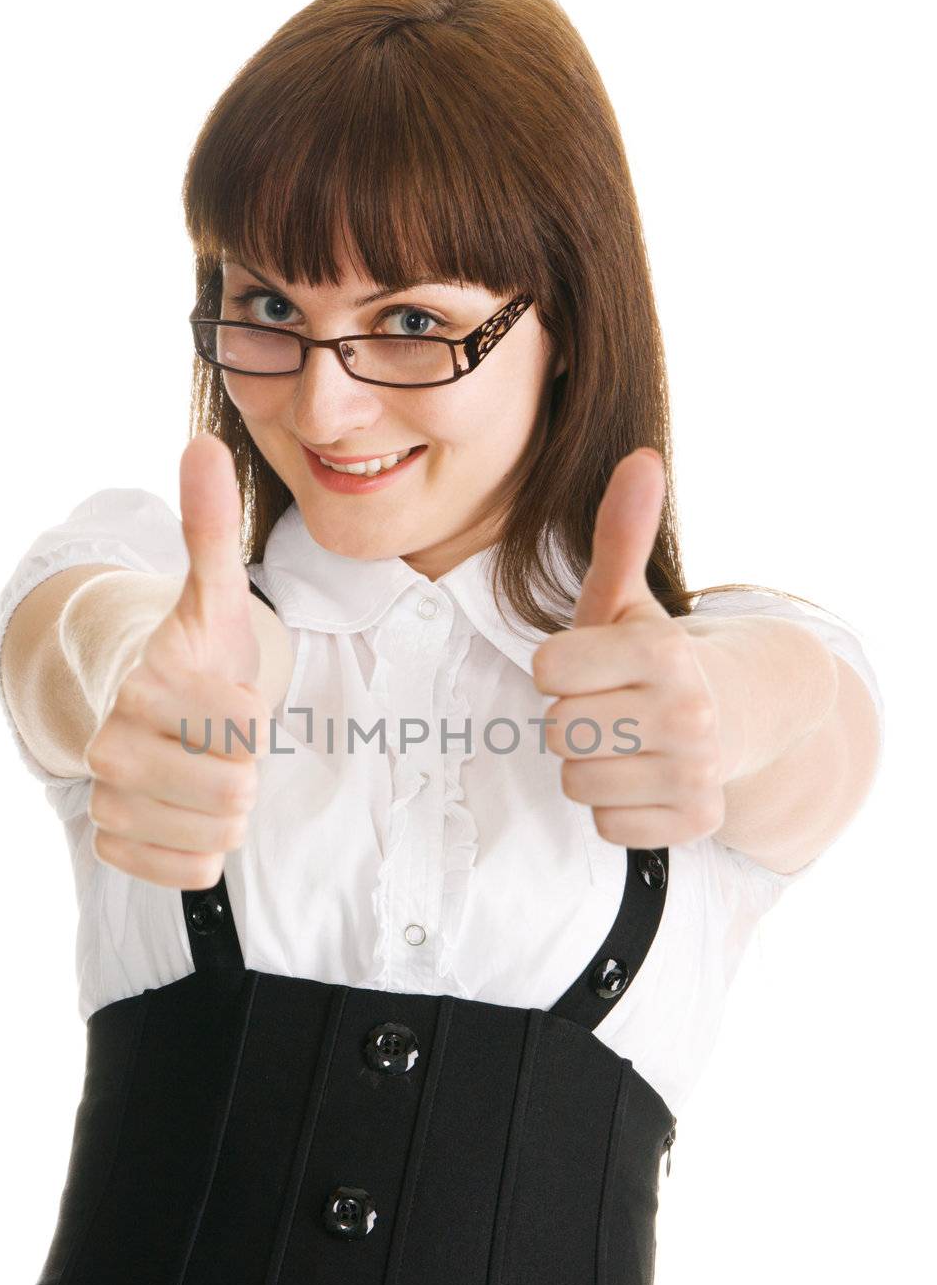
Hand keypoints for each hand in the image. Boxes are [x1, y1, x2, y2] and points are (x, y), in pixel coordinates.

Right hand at [84, 433, 268, 888]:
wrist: (155, 712)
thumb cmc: (201, 658)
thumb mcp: (217, 598)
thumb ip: (211, 528)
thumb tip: (202, 444)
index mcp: (143, 686)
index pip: (242, 729)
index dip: (254, 720)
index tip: (230, 700)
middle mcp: (111, 745)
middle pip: (233, 794)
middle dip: (244, 770)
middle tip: (222, 744)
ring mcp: (107, 799)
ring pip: (216, 838)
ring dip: (228, 810)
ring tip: (207, 772)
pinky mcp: (112, 846)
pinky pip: (191, 873)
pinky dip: (204, 850)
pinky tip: (189, 812)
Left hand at [530, 448, 724, 849]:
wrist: (739, 714)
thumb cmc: (653, 659)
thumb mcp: (627, 598)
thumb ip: (619, 534)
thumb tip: (641, 458)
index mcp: (662, 651)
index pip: (546, 670)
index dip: (559, 668)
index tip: (593, 665)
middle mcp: (688, 713)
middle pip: (558, 730)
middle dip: (572, 718)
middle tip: (608, 706)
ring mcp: (696, 772)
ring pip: (577, 783)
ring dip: (589, 765)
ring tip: (624, 741)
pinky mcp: (695, 822)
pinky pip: (606, 826)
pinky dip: (616, 808)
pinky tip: (643, 778)